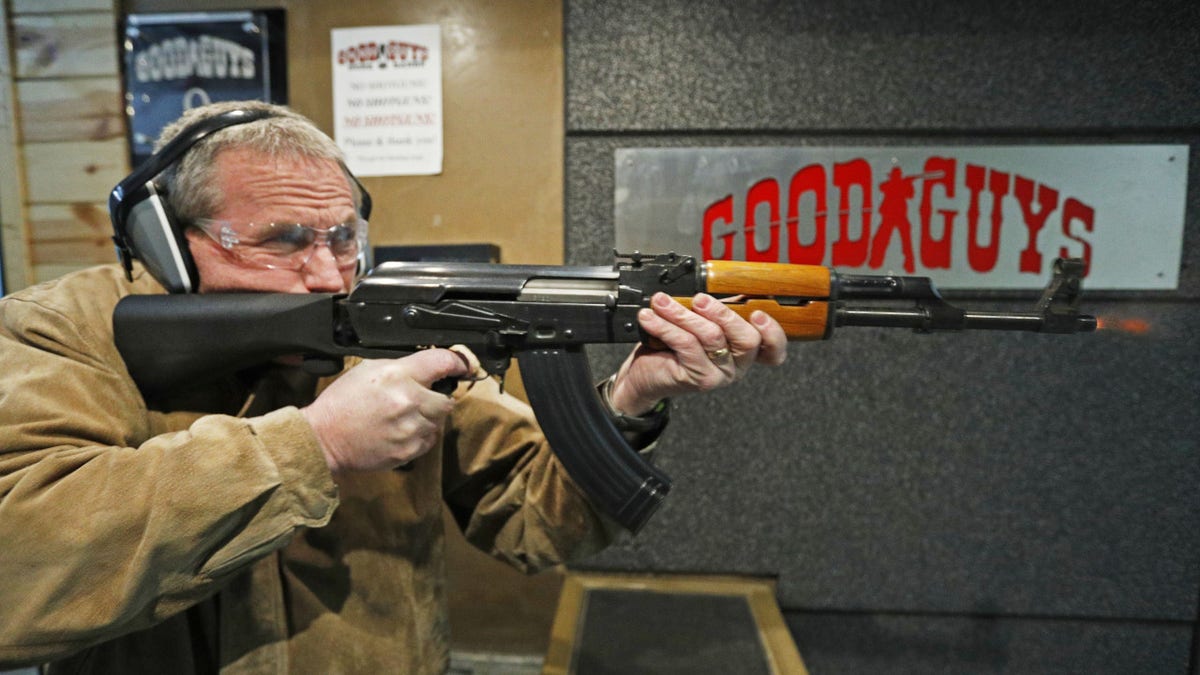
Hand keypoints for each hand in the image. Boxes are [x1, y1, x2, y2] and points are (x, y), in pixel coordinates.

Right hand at [301, 349, 470, 472]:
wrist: (324, 438)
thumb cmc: (342, 403)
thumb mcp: (368, 369)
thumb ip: (401, 367)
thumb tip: (427, 367)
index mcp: (397, 375)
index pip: (442, 362)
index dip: (456, 363)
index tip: (462, 367)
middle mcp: (408, 400)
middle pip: (447, 399)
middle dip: (436, 398)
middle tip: (418, 400)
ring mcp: (410, 427)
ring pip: (438, 421)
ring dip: (427, 419)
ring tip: (403, 418)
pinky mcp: (409, 449)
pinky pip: (430, 440)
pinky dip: (421, 436)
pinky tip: (400, 431)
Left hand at [608, 293, 787, 414]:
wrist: (645, 375)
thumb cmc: (672, 347)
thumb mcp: (699, 323)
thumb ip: (714, 311)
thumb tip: (718, 288)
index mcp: (744, 351)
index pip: (774, 349)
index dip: (772, 332)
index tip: (757, 313)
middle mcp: (737, 365)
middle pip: (747, 339)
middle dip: (723, 313)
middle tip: (699, 299)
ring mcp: (720, 374)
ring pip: (712, 337)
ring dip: (683, 314)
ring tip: (661, 303)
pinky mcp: (698, 379)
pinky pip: (686, 345)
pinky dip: (665, 326)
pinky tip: (650, 318)